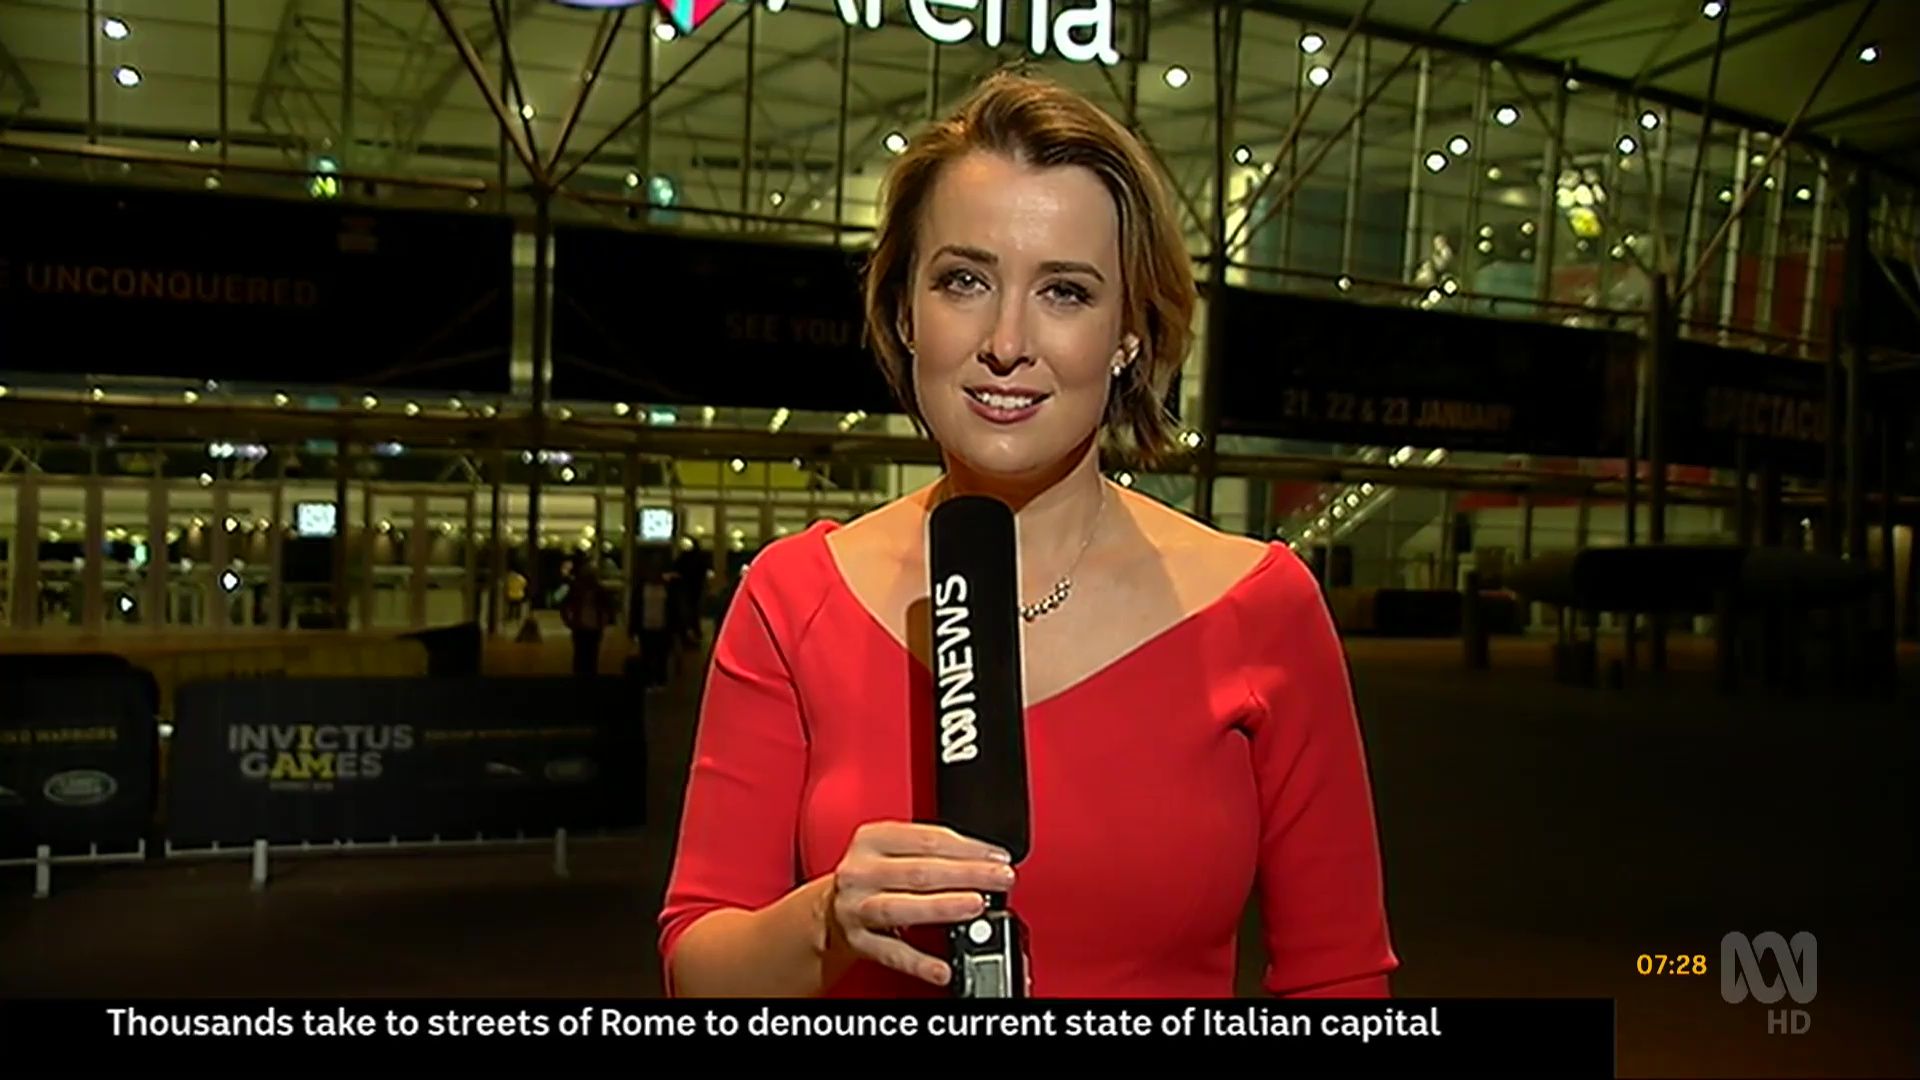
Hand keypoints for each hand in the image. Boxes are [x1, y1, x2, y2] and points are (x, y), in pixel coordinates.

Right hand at [824, 821, 1014, 986]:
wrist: (828, 909)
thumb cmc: (873, 875)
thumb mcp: (893, 849)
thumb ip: (932, 850)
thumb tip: (985, 860)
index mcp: (872, 839)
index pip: (927, 838)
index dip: (968, 847)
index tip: (998, 856)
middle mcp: (860, 871)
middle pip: (919, 871)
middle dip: (966, 874)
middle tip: (1000, 879)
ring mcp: (856, 907)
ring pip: (901, 907)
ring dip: (942, 907)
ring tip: (975, 907)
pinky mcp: (858, 941)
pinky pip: (892, 954)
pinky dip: (920, 963)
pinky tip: (943, 969)